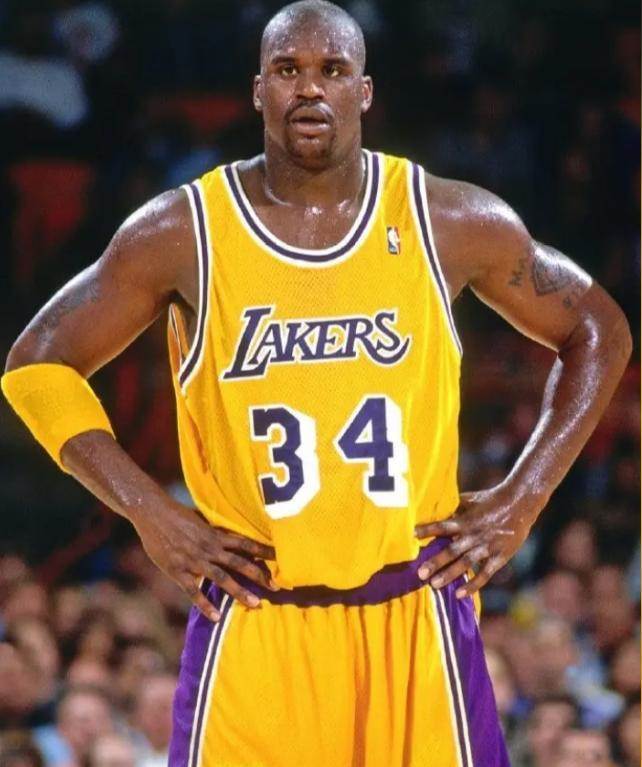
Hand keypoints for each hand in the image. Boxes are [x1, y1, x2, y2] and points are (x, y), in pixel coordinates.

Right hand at [132, 499, 276, 620]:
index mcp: (215, 534)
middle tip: (277, 587)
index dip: (263, 551)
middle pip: (240, 563)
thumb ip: (214, 531)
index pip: (246, 543)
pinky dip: (205, 605)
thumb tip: (229, 536)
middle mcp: (209, 548)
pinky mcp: (178, 571)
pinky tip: (216, 618)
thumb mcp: (200, 520)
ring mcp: (194, 560)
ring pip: (222, 578)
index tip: (281, 560)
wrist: (153, 513)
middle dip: (259, 575)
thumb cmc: (177, 515)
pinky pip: (194, 591)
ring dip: (240, 591)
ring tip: (255, 604)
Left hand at [414, 487, 538, 598]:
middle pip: (451, 550)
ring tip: (434, 584)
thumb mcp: (470, 498)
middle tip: (420, 573)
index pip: (443, 526)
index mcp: (466, 520)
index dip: (428, 530)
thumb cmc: (491, 499)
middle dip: (435, 562)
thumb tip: (433, 503)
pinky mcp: (499, 557)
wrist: (520, 504)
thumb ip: (453, 505)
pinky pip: (485, 574)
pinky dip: (473, 584)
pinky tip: (460, 594)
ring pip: (465, 563)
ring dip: (449, 575)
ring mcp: (487, 547)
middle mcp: (474, 535)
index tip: (412, 535)